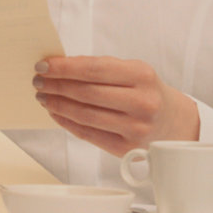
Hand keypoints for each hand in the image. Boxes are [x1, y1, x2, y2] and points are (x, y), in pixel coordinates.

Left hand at [32, 56, 198, 155]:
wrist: (174, 123)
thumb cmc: (147, 92)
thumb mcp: (134, 71)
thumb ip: (101, 68)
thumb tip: (60, 66)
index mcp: (142, 75)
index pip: (94, 69)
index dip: (65, 67)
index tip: (44, 64)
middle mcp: (141, 102)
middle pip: (87, 93)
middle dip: (57, 85)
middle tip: (38, 81)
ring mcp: (135, 128)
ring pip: (85, 115)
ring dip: (58, 105)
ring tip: (43, 97)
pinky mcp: (127, 148)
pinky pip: (89, 134)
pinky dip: (67, 123)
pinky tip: (56, 114)